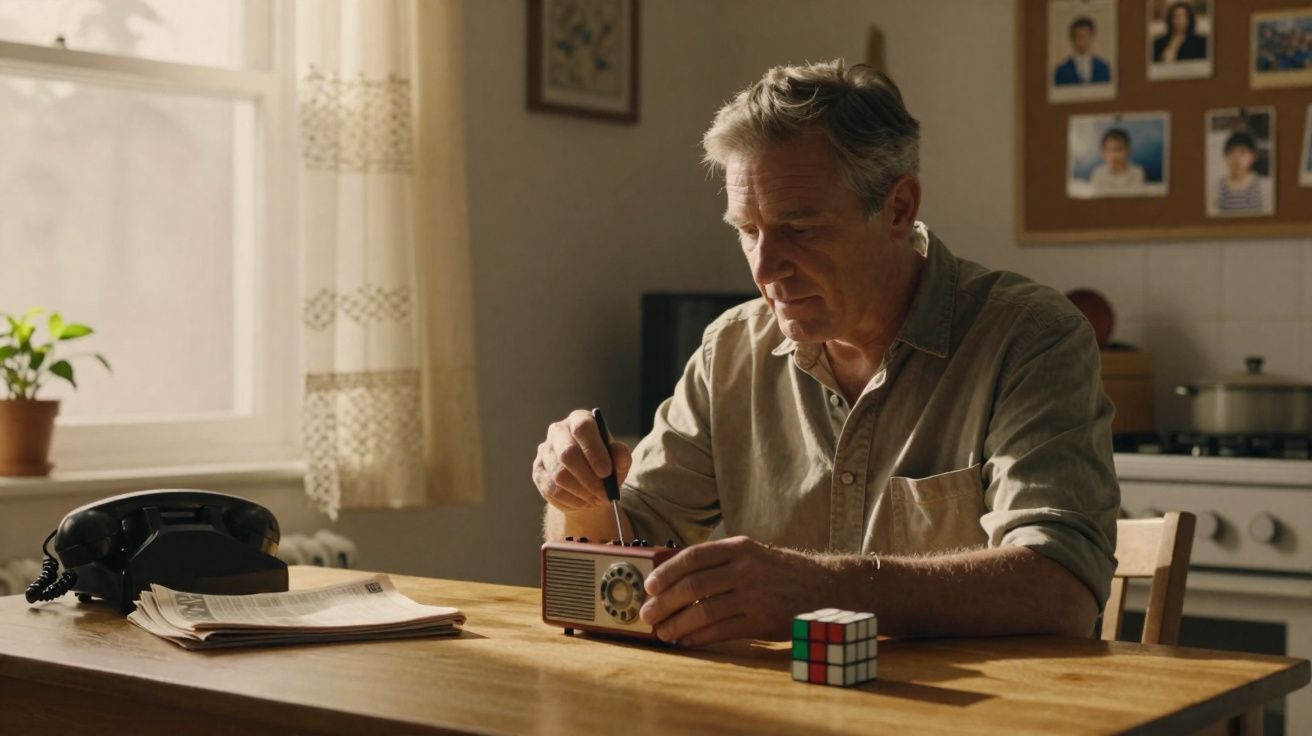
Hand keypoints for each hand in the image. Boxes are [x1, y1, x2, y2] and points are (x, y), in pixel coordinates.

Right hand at [532, 409, 631, 512]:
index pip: (583, 428)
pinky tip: (583, 502)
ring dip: (581, 492)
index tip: (607, 473)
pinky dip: (571, 500)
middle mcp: (558, 431)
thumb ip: (621, 456)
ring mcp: (545, 451)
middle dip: (588, 478)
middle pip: (567, 453)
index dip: (594, 451)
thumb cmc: (605, 467)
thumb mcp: (619, 461)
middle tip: (604, 493)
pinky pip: (552, 490)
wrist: (588, 486)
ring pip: (559, 475)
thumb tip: (620, 453)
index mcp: (580, 420)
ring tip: (597, 499)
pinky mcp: (538, 471)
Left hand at [640, 536, 826, 645]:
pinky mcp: (762, 621)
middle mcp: (746, 569)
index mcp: (739, 547)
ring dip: (677, 624)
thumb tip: (673, 578)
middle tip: (647, 614)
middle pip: (694, 586)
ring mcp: (755, 596)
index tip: (649, 585)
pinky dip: (698, 637)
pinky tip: (686, 639)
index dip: (666, 572)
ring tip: (663, 631)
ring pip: (704, 612)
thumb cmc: (778, 571)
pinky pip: (721, 631)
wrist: (823, 587)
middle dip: (664, 603)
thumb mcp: (751, 553)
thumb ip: (718, 561)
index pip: (693, 557)